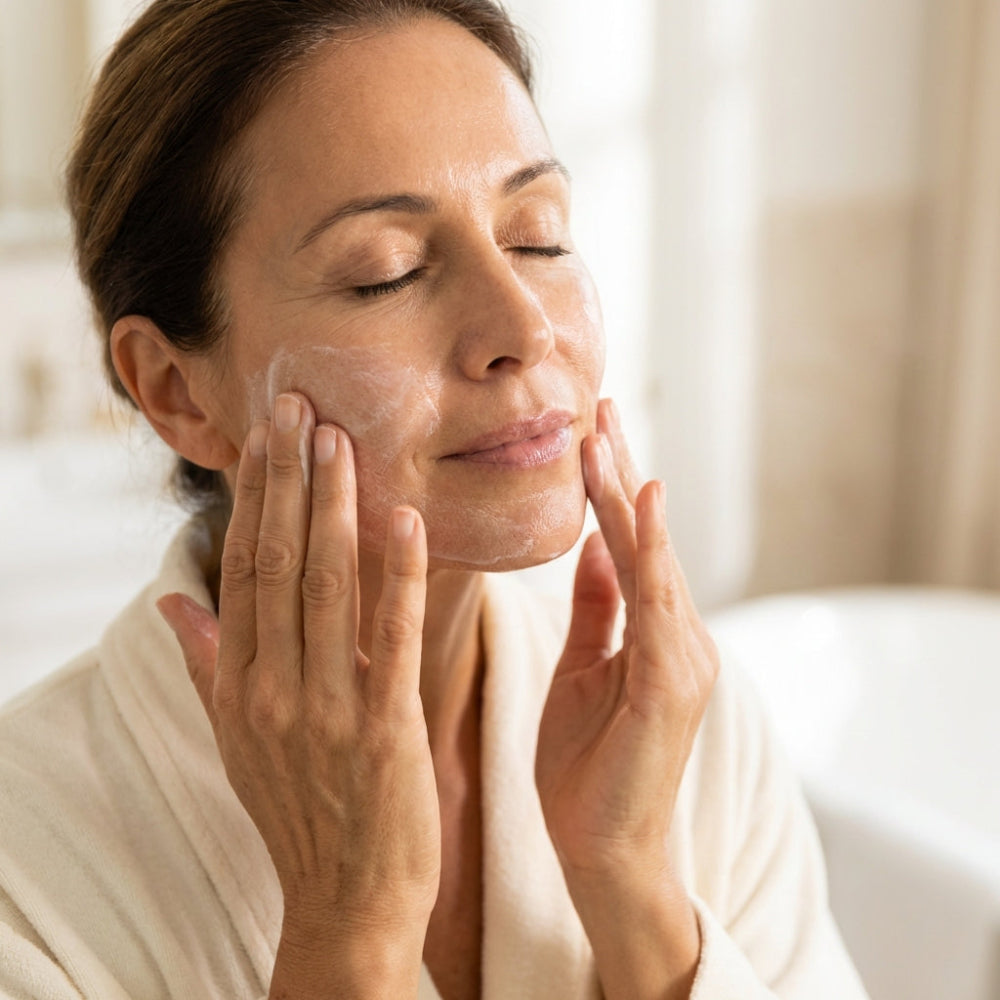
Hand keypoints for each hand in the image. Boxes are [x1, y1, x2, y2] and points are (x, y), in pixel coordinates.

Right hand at [157, 393, 437, 996]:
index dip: (256, 498)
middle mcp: (272, 690)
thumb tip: (171, 603)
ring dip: (334, 509)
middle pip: (277, 564)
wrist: (348, 899)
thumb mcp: (237, 739)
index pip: (244, 570)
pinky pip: (390, 638)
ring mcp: (325, 711)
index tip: (269, 436)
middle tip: (300, 406)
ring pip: (325, 588)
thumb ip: (206, 665)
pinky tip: (406, 520)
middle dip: (289, 482)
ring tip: (342, 440)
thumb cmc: (299, 809)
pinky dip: (397, 576)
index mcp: (240, 686)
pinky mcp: (384, 729)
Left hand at [535, 398, 717, 997]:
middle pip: (642, 538)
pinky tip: (640, 501)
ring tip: (606, 434)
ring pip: (652, 560)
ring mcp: (682, 659)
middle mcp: (676, 636)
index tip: (587, 431)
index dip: (606, 486)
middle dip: (619, 471)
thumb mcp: (584, 670)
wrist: (603, 852)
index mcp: (649, 633)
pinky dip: (649, 552)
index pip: (624, 543)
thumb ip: (597, 609)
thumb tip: (593, 547)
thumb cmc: (588, 766)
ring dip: (626, 495)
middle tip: (601, 405)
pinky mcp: (671, 686)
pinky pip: (657, 606)